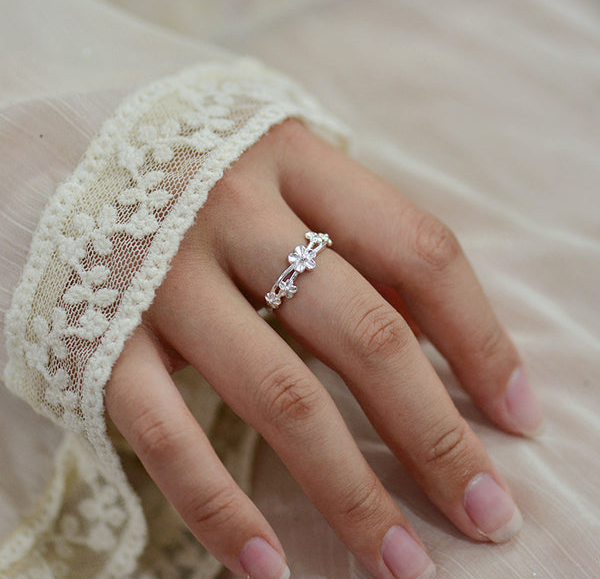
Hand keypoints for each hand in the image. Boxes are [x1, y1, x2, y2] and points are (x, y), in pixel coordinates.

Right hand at [105, 119, 543, 578]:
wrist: (73, 153)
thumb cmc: (204, 174)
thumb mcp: (289, 179)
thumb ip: (361, 243)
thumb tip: (450, 343)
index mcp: (295, 160)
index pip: (419, 252)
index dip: (481, 340)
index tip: (517, 415)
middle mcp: (232, 210)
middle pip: (362, 333)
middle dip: (433, 435)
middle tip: (484, 514)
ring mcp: (162, 273)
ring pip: (278, 393)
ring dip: (348, 490)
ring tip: (400, 560)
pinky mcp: (100, 334)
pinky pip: (165, 431)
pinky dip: (218, 504)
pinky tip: (267, 566)